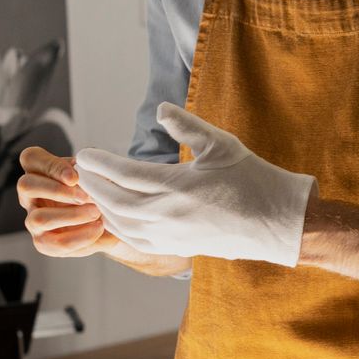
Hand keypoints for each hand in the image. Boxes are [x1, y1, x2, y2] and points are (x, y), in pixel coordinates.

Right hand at [17, 147, 118, 258]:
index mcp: (38, 171)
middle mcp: (29, 195)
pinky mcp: (43, 242)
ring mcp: (32, 220)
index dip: (51, 165)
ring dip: (71, 215)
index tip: (75, 176)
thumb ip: (90, 171)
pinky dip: (81, 236)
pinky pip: (56, 243)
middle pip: (26, 185)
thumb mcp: (94, 177)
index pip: (30, 158)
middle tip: (86, 196)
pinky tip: (98, 228)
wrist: (107, 223)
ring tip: (96, 212)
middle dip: (57, 191)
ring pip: (39, 218)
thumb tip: (89, 172)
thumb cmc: (94, 192)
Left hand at [73, 104, 317, 265]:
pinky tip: (113, 216)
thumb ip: (187, 126)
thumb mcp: (222, 145)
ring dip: (102, 206)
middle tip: (81, 170)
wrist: (278, 223)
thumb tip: (159, 110)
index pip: (125, 173)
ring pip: (122, 223)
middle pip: (115, 201)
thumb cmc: (253, 179)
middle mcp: (170, 214)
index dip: (100, 163)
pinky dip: (118, 227)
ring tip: (92, 191)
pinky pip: (136, 240)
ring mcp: (172, 235)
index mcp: (179, 185)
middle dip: (94, 185)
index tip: (85, 153)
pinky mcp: (178, 247)